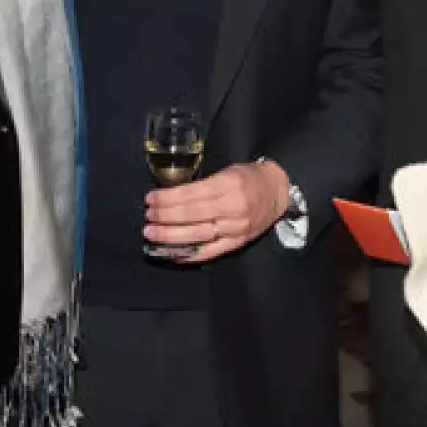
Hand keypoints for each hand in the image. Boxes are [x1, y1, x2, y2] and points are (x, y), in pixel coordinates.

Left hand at [144, 161, 290, 263]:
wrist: (278, 192)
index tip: (150, 199)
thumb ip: (203, 184)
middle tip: (148, 218)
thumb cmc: (249, 178)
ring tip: (152, 235)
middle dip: (164, 217)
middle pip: (191, 215)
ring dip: (170, 237)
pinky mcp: (237, 243)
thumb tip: (170, 197)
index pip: (191, 194)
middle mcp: (232, 208)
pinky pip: (209, 252)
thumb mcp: (227, 171)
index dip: (167, 198)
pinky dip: (188, 254)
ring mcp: (235, 228)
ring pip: (197, 235)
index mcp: (227, 185)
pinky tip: (171, 254)